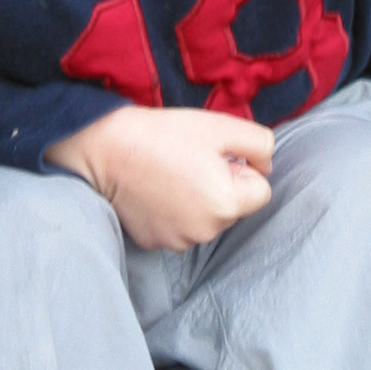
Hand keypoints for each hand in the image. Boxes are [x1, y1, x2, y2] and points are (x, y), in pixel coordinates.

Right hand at [47, 106, 274, 250]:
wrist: (104, 149)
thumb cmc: (162, 134)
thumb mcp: (220, 126)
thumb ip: (260, 144)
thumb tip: (266, 165)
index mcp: (226, 204)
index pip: (261, 190)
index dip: (242, 167)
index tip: (214, 155)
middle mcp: (205, 231)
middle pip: (233, 207)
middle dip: (221, 185)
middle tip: (189, 160)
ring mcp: (177, 241)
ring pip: (207, 218)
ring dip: (198, 200)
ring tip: (169, 174)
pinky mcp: (155, 243)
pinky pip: (180, 227)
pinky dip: (173, 212)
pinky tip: (154, 190)